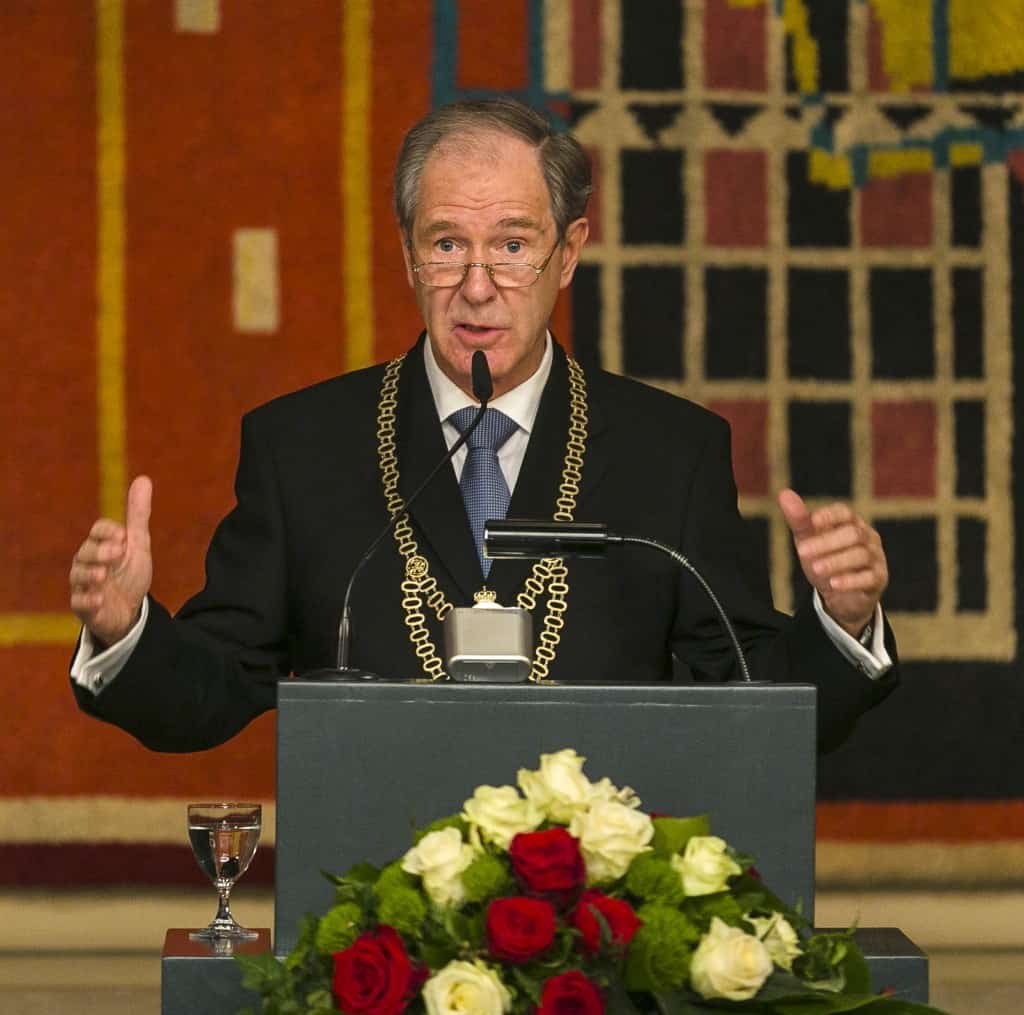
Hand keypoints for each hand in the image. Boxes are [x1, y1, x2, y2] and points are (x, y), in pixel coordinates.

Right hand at [69, 475, 153, 644]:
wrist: (129, 609)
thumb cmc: (128, 573)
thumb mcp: (137, 544)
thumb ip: (138, 515)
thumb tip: (144, 479)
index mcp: (100, 545)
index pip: (98, 531)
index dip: (108, 531)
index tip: (122, 534)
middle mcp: (87, 563)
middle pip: (86, 552)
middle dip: (100, 551)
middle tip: (118, 552)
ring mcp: (84, 585)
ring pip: (78, 576)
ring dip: (90, 574)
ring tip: (102, 575)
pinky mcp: (84, 607)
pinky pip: (80, 603)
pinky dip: (88, 601)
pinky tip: (100, 599)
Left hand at [778, 488, 887, 637]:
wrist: (839, 592)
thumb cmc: (823, 558)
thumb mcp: (809, 539)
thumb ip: (799, 519)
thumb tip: (783, 493)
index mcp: (850, 522)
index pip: (844, 512)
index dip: (829, 516)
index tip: (812, 522)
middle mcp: (867, 536)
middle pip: (853, 534)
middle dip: (826, 543)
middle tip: (802, 552)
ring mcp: (876, 557)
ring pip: (861, 555)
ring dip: (836, 562)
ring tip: (815, 569)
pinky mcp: (879, 578)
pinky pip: (869, 577)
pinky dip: (851, 581)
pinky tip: (834, 584)